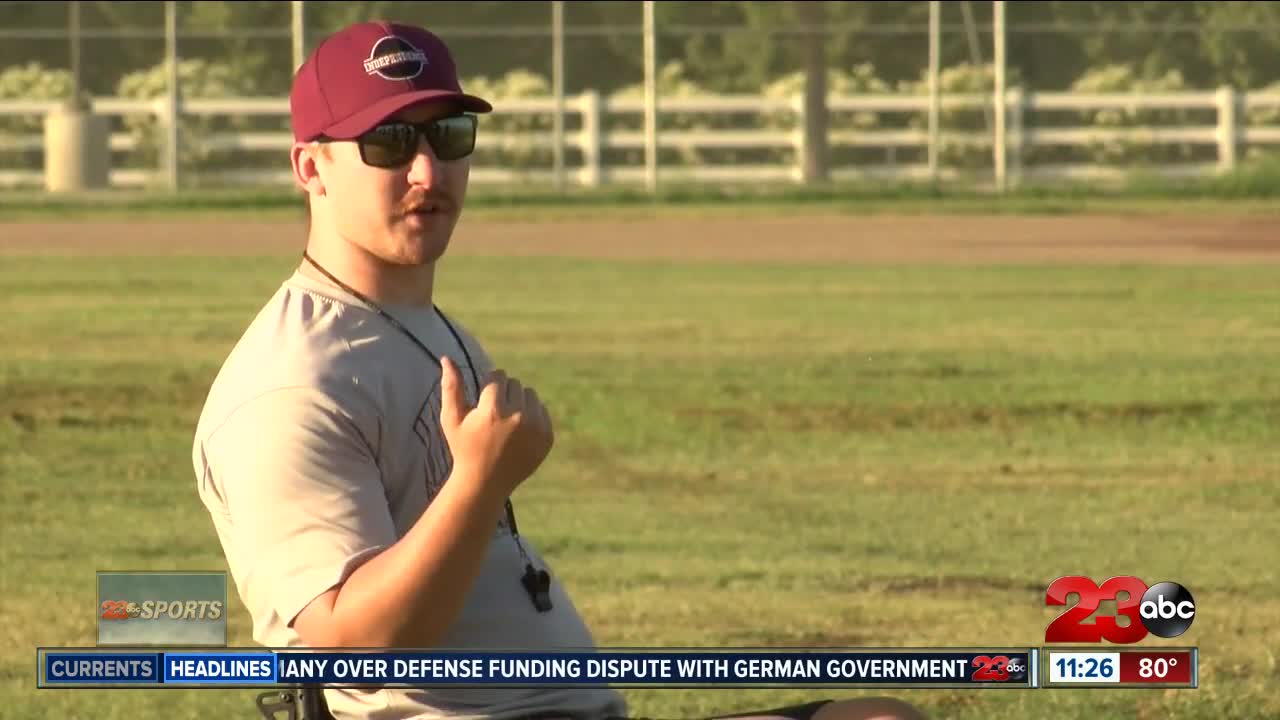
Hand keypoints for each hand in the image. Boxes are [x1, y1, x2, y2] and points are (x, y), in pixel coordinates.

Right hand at [438, 356, 553, 497]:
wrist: (485, 482)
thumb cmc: (464, 447)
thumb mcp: (452, 419)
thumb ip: (451, 387)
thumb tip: (447, 358)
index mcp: (493, 411)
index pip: (497, 377)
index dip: (488, 388)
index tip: (483, 404)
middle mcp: (518, 418)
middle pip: (515, 383)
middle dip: (503, 394)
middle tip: (493, 415)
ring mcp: (536, 428)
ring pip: (530, 394)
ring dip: (518, 402)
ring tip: (505, 421)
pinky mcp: (547, 437)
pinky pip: (542, 410)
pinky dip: (531, 416)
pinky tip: (517, 432)